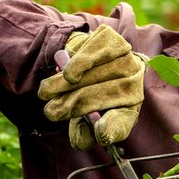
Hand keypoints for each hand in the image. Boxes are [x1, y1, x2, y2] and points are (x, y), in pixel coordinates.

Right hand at [38, 24, 144, 148]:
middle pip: (109, 96)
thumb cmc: (81, 92)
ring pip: (98, 75)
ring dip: (66, 87)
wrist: (79, 54)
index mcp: (129, 107)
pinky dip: (78, 64)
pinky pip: (95, 53)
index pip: (124, 121)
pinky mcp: (112, 39)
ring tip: (45, 93)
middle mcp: (133, 82)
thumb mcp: (83, 117)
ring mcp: (125, 58)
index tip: (99, 131)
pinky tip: (66, 73)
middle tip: (52, 112)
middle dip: (75, 107)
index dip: (112, 128)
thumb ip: (83, 132)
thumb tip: (82, 139)